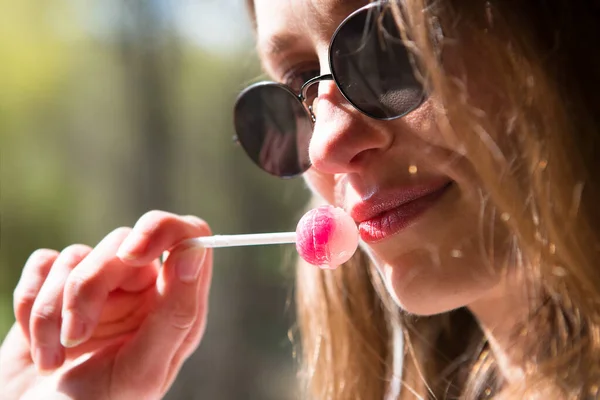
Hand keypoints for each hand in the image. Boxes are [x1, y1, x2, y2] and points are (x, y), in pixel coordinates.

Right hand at [0, 211, 212, 399]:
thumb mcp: (140, 371)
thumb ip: (176, 314)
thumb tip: (193, 252)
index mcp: (175, 307)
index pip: (190, 237)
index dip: (164, 232)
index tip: (133, 255)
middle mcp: (142, 290)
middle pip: (126, 243)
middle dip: (90, 288)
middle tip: (77, 335)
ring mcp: (99, 286)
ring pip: (79, 255)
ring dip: (53, 311)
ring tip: (54, 360)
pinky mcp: (56, 284)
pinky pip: (44, 264)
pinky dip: (30, 306)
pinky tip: (38, 344)